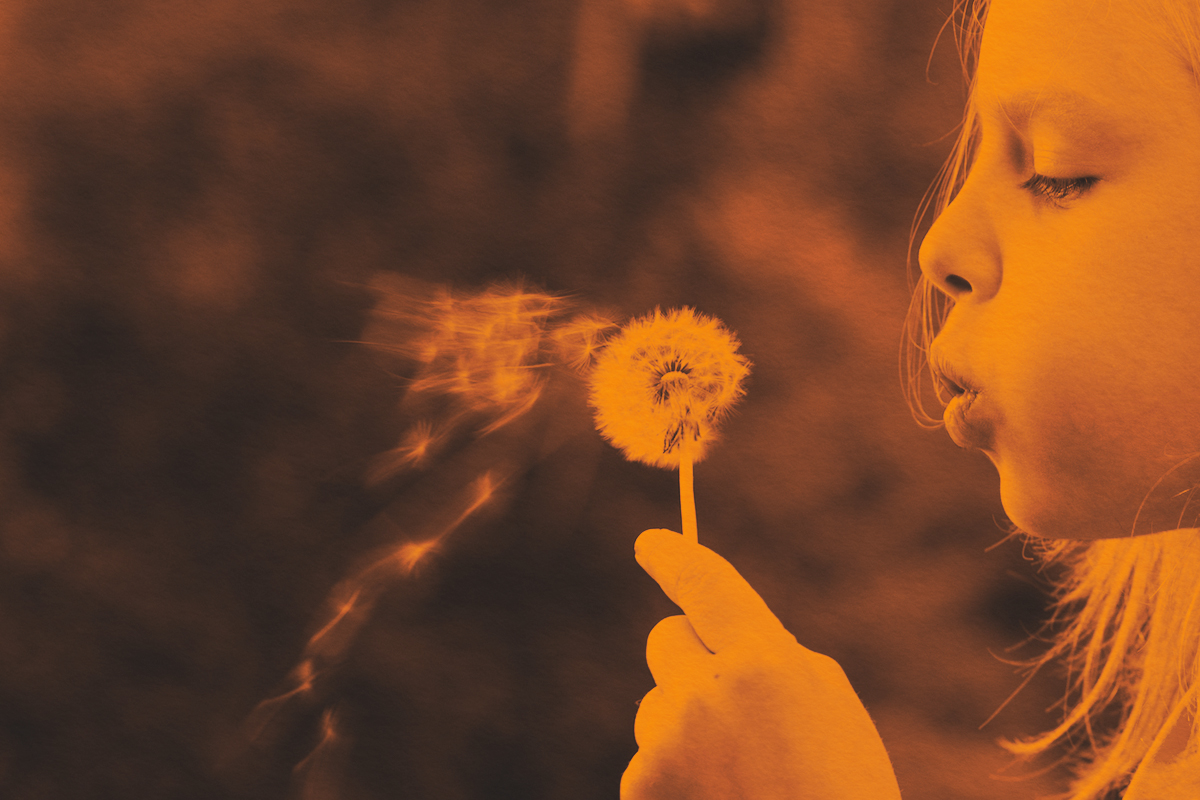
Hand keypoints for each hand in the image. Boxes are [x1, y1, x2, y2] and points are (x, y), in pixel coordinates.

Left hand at [622, 529, 901, 799]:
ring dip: (683, 730)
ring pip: (656, 707)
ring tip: (738, 782)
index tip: (649, 544)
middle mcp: (707, 692)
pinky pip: (647, 759)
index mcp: (768, 665)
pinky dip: (670, 779)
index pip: (710, 589)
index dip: (677, 560)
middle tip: (724, 707)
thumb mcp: (826, 710)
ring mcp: (667, 742)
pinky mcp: (640, 786)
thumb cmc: (839, 793)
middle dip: (687, 661)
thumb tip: (712, 640)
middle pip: (666, 641)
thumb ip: (771, 662)